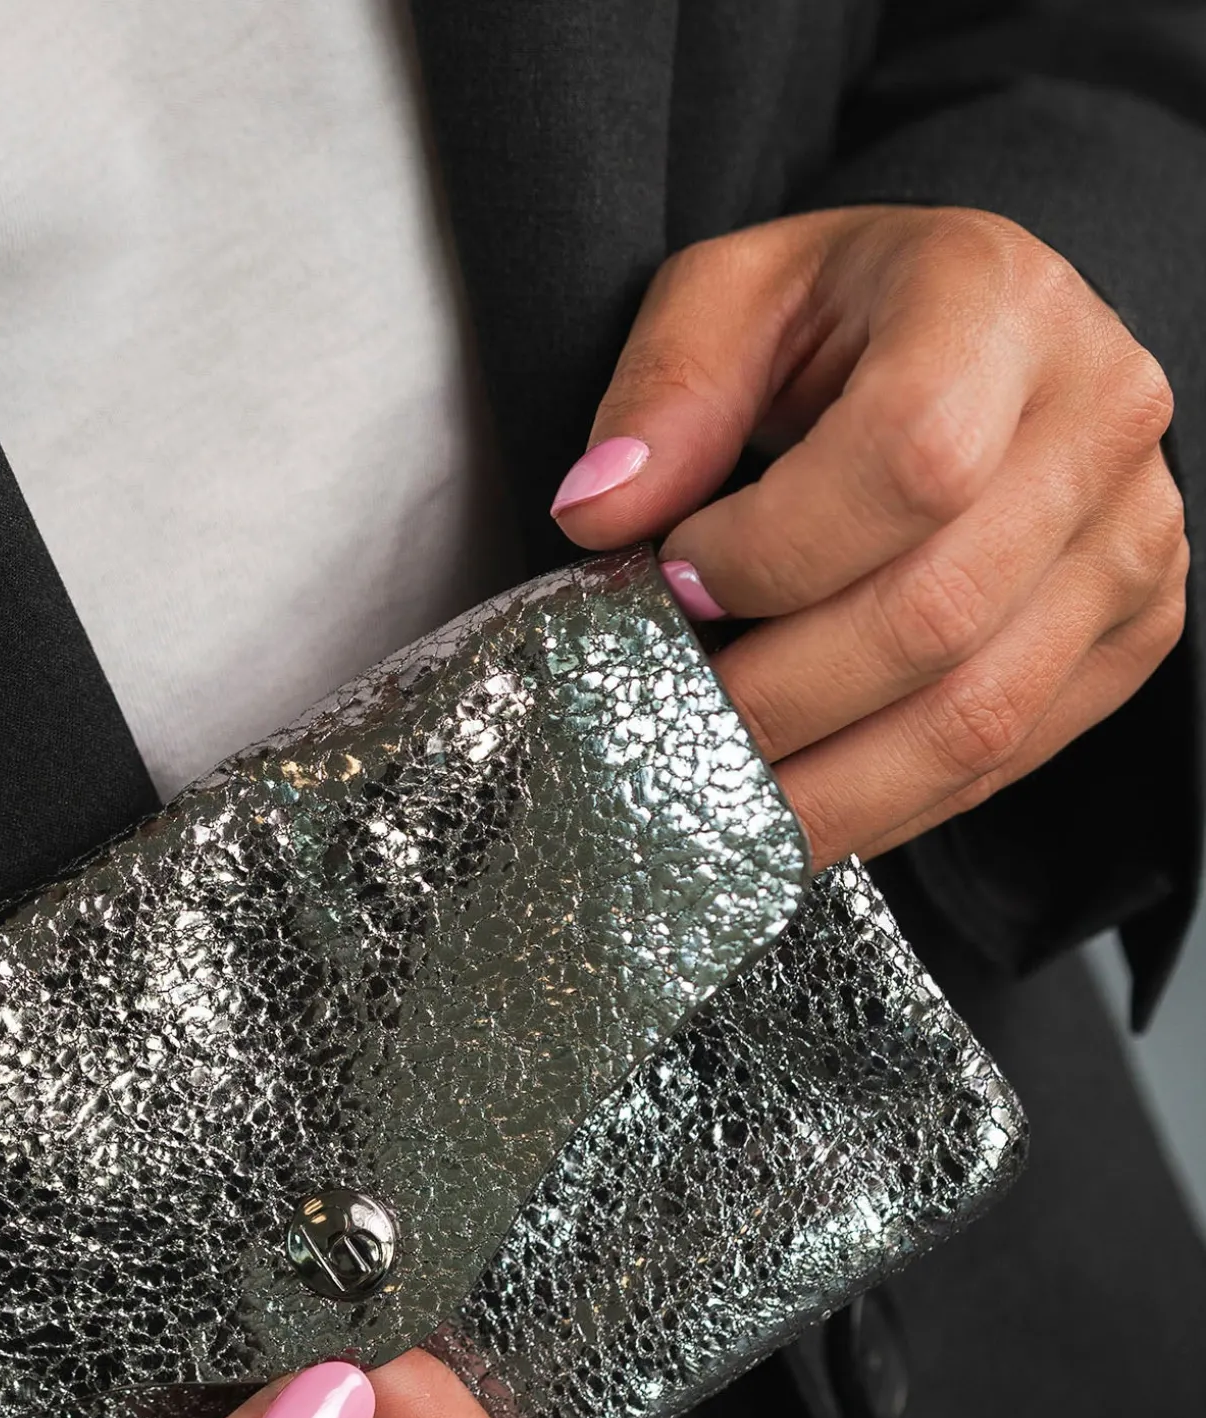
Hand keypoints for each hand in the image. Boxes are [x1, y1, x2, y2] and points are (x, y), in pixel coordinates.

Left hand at [550, 206, 1186, 864]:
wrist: (978, 338)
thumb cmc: (844, 315)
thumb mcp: (733, 297)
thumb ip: (665, 393)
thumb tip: (598, 513)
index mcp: (1000, 304)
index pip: (910, 460)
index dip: (773, 552)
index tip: (676, 580)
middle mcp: (1098, 419)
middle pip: (934, 615)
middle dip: (773, 698)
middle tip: (668, 719)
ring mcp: (1130, 538)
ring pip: (973, 717)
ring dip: (819, 789)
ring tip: (712, 795)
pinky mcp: (1132, 632)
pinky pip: (1002, 761)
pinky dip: (879, 806)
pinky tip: (791, 808)